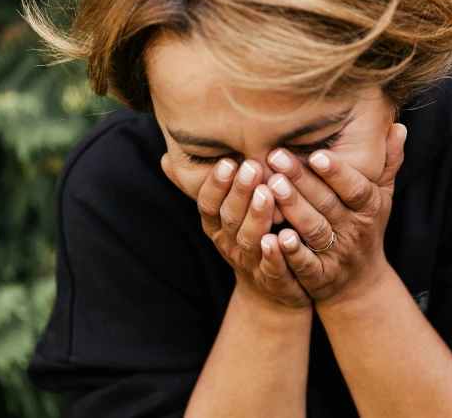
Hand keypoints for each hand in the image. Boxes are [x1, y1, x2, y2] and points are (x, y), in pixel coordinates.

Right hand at [163, 155, 311, 310]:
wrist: (271, 293)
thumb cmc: (247, 240)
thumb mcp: (223, 215)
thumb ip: (202, 188)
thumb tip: (167, 159)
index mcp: (217, 227)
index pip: (209, 205)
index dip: (216, 185)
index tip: (227, 161)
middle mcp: (230, 244)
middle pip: (230, 218)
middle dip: (239, 192)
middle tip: (251, 167)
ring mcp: (251, 264)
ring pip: (250, 241)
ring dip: (256, 217)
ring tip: (266, 193)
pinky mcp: (276, 282)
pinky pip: (274, 269)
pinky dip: (278, 255)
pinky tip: (284, 237)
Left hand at [264, 123, 406, 305]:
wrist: (360, 284)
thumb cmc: (364, 229)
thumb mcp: (380, 198)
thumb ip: (387, 164)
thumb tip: (398, 127)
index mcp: (368, 208)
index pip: (355, 188)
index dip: (338, 172)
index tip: (316, 153)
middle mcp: (354, 231)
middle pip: (328, 204)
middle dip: (302, 181)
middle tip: (276, 157)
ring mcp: (337, 255)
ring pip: (313, 230)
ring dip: (293, 209)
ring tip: (270, 185)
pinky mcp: (319, 277)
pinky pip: (304, 265)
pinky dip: (289, 253)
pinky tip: (271, 237)